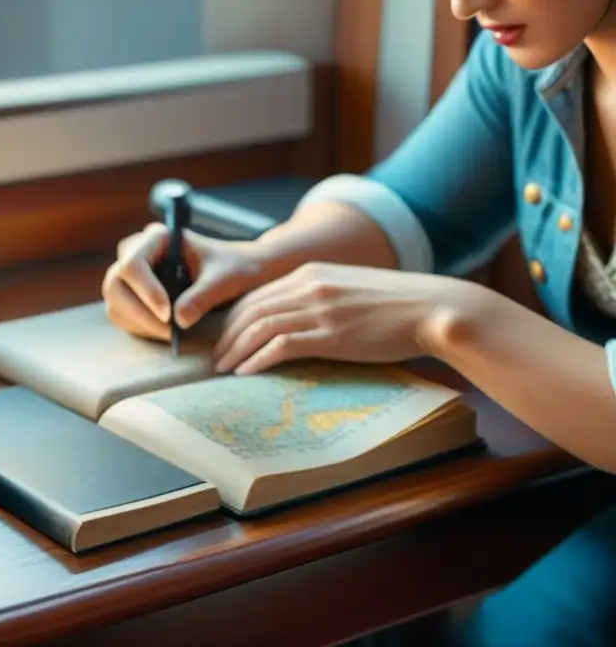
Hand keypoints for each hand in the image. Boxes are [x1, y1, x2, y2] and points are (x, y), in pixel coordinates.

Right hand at [101, 222, 271, 340]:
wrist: (239, 274)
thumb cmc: (234, 268)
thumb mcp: (225, 280)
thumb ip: (202, 296)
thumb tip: (178, 320)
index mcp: (157, 237)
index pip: (133, 264)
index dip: (146, 291)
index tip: (168, 316)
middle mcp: (138, 252)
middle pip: (116, 284)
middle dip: (139, 313)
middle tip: (169, 333)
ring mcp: (131, 275)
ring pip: (115, 302)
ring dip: (140, 324)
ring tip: (172, 335)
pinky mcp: (132, 295)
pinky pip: (121, 315)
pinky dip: (139, 328)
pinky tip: (165, 332)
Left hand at [212, 261, 478, 373]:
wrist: (433, 308)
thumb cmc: (396, 305)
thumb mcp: (348, 289)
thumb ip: (319, 297)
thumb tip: (297, 319)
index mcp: (310, 273)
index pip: (257, 294)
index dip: (233, 317)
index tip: (223, 336)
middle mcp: (308, 286)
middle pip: (250, 310)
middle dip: (226, 335)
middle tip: (214, 357)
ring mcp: (318, 310)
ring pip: (259, 327)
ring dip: (235, 350)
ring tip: (223, 369)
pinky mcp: (330, 334)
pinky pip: (280, 346)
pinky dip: (257, 360)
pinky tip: (246, 373)